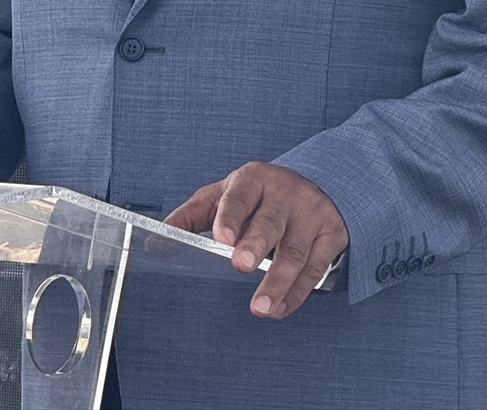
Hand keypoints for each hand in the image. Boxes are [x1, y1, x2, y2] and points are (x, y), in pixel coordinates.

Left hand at [164, 161, 348, 318]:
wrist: (312, 182)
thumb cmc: (256, 196)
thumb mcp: (221, 196)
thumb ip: (189, 218)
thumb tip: (156, 243)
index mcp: (253, 179)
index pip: (240, 196)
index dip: (230, 216)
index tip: (222, 238)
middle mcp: (284, 192)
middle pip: (270, 221)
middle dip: (256, 243)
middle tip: (241, 264)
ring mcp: (310, 212)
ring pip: (295, 250)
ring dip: (278, 281)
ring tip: (261, 306)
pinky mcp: (330, 232)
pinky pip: (316, 267)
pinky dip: (297, 292)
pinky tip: (280, 307)